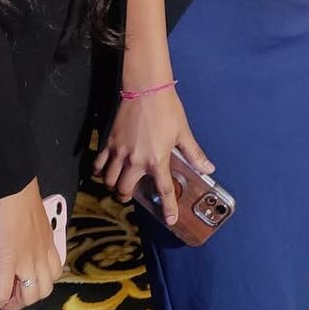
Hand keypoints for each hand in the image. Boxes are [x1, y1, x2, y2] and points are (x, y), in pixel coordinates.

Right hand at [0, 179, 64, 309]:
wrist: (14, 188)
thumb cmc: (21, 199)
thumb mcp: (34, 221)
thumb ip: (30, 235)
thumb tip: (19, 241)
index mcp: (49, 244)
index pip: (54, 274)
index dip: (40, 285)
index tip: (24, 286)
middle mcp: (42, 254)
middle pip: (43, 290)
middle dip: (26, 300)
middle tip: (9, 298)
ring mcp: (27, 259)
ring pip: (27, 296)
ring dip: (12, 304)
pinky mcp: (9, 259)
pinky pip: (2, 291)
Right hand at [95, 88, 212, 227]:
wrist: (146, 90)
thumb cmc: (167, 110)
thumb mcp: (183, 133)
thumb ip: (194, 153)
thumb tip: (209, 167)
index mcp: (156, 160)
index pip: (163, 190)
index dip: (168, 207)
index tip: (170, 219)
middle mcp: (135, 160)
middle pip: (124, 190)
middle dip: (126, 196)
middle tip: (131, 194)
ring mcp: (119, 153)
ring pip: (108, 180)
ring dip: (113, 186)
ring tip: (118, 183)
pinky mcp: (109, 143)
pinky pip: (98, 164)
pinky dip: (99, 171)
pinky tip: (104, 171)